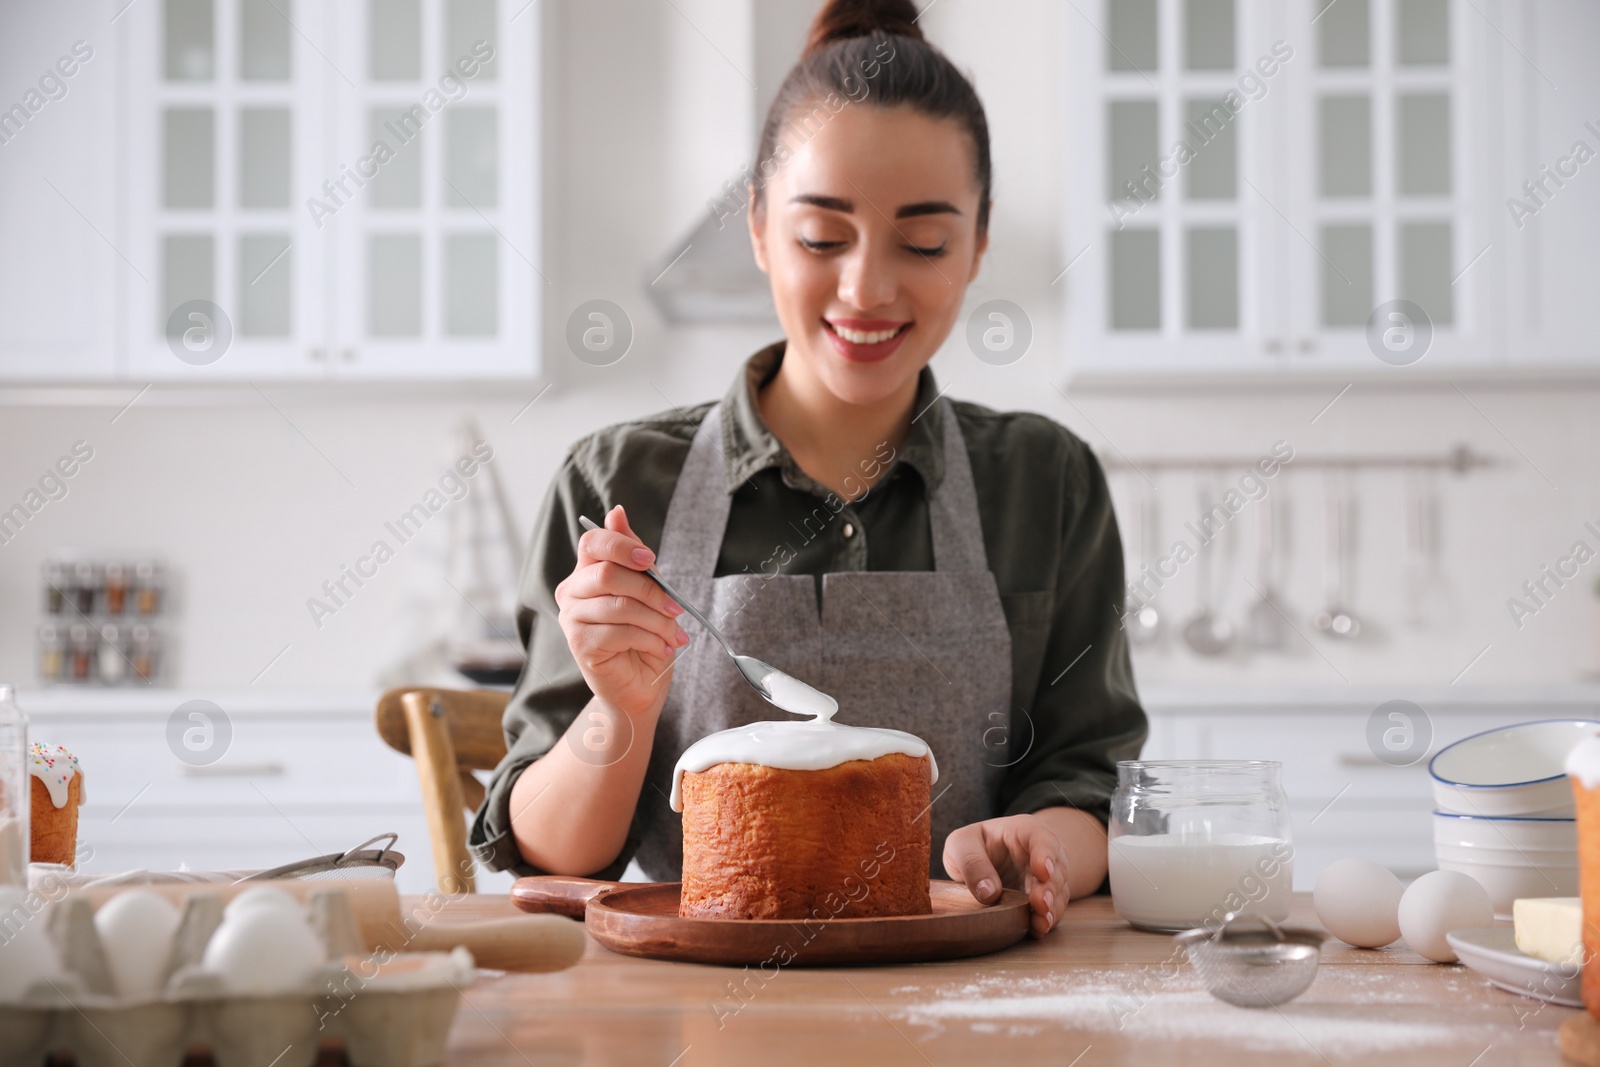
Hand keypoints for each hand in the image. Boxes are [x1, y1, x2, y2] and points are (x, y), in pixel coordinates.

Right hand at [554, 504, 689, 718]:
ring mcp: (571, 619)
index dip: (621, 545)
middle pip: (607, 573)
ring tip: (673, 634)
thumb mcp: (647, 590)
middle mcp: (571, 592)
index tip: (650, 559)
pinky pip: (620, 632)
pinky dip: (651, 639)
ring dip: (657, 620)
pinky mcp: (579, 645)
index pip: (592, 541)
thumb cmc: (644, 636)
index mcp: (586, 572)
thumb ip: (633, 555)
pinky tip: (661, 647)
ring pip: (619, 605)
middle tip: (676, 607)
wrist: (640, 685)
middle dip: (650, 589)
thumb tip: (617, 512)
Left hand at [943, 814, 1068, 938]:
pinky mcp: (1045, 899)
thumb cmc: (973, 846)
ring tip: (1040, 922)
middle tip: (1040, 903)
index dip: (1044, 853)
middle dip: (1049, 887)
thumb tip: (988, 893)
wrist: (982, 861)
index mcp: (1023, 830)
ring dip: (1051, 907)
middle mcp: (1042, 852)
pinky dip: (1047, 919)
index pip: (1040, 837)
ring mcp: (1047, 877)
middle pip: (1056, 867)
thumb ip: (971, 862)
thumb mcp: (961, 844)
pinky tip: (1038, 928)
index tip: (1042, 871)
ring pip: (1059, 891)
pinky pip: (1053, 909)